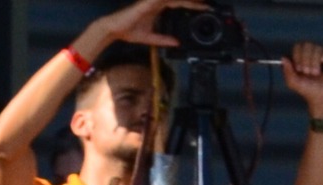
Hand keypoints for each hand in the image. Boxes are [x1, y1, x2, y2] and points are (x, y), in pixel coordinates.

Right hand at [86, 0, 204, 54]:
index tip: (205, 8)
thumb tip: (177, 43)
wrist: (114, 28)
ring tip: (200, 1)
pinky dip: (174, 1)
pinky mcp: (148, 2)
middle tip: (208, 3)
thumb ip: (163, 39)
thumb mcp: (150, 38)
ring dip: (186, 0)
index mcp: (159, 7)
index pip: (180, 3)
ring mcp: (153, 1)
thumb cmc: (128, 31)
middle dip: (194, 1)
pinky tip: (182, 2)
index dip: (193, 5)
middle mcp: (158, 2)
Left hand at [283, 42, 322, 118]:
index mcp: (302, 58)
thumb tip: (283, 57)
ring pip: (317, 48)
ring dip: (314, 63)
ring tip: (317, 74)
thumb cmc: (309, 92)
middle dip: (305, 60)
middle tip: (307, 73)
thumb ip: (287, 71)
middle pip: (306, 45)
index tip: (298, 69)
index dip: (297, 55)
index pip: (298, 47)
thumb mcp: (294, 83)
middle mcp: (313, 54)